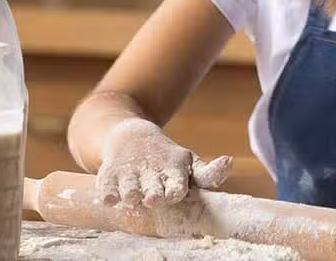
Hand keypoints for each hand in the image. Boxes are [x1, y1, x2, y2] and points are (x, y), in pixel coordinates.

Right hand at [96, 118, 231, 207]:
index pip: (177, 184)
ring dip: (131, 194)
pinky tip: (109, 198)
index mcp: (174, 170)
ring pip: (130, 190)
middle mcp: (151, 173)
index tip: (175, 193)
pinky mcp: (109, 176)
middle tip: (154, 197)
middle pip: (152, 189)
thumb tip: (229, 161)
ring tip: (132, 196)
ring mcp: (129, 174)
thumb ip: (210, 174)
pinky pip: (106, 189)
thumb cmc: (168, 161)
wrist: (132, 137)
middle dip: (153, 193)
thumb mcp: (190, 165)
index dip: (175, 189)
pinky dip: (107, 194)